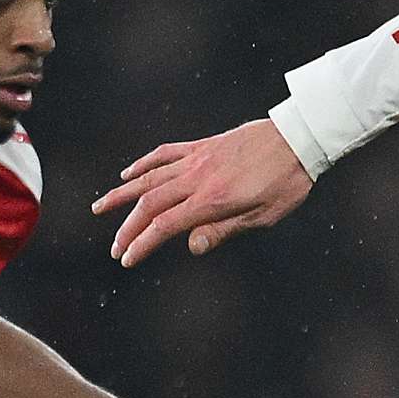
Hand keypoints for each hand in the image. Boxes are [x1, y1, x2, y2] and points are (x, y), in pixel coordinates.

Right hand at [96, 119, 315, 265]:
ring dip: (122, 195)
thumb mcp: (263, 216)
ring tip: (100, 208)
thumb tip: (192, 247)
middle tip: (114, 248)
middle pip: (150, 205)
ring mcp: (197, 159)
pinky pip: (164, 154)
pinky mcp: (202, 146)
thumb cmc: (286, 183)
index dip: (141, 244)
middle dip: (128, 228)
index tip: (126, 259)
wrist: (299, 138)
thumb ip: (225, 230)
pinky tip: (127, 174)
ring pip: (149, 178)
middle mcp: (197, 178)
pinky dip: (143, 165)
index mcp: (212, 200)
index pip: (164, 226)